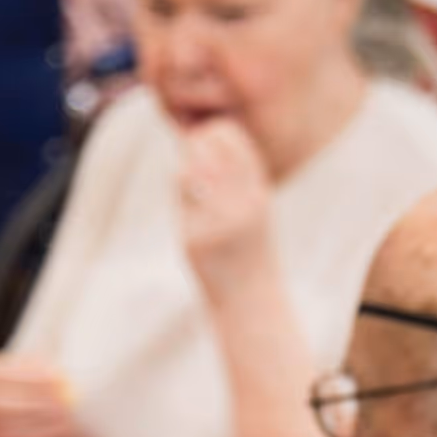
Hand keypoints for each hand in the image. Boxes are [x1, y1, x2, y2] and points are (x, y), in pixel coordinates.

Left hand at [177, 118, 273, 290]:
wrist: (252, 304)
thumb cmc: (252, 253)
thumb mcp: (254, 208)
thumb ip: (235, 178)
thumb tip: (202, 141)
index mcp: (257, 193)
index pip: (230, 137)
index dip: (213, 133)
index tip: (208, 145)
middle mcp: (240, 204)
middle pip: (204, 149)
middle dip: (193, 149)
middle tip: (195, 168)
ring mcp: (217, 222)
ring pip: (185, 173)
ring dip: (184, 176)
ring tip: (194, 195)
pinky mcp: (196, 240)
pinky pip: (180, 207)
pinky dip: (183, 207)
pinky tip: (193, 222)